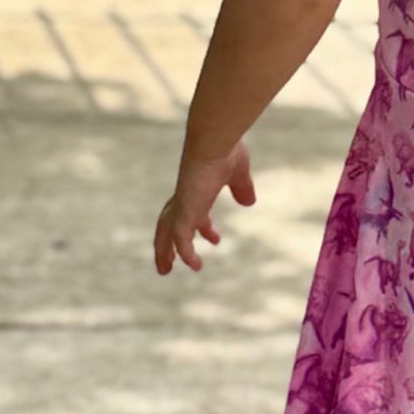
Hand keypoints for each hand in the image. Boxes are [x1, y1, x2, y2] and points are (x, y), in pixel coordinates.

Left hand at [154, 142, 257, 275]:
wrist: (214, 142)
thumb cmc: (226, 150)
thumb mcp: (239, 174)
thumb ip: (242, 188)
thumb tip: (249, 202)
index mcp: (195, 189)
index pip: (192, 211)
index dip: (202, 228)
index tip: (214, 239)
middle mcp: (184, 198)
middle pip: (168, 225)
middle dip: (167, 243)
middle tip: (167, 263)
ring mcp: (182, 205)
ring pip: (167, 234)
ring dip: (165, 253)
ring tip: (164, 271)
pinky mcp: (184, 212)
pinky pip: (181, 239)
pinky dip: (186, 253)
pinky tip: (194, 266)